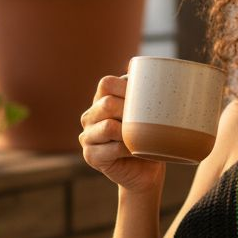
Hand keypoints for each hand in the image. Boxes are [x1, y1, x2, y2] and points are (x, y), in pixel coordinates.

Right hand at [79, 75, 164, 193]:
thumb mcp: (150, 114)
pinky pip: (110, 148)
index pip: (106, 83)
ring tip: (142, 138)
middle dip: (130, 111)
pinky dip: (127, 150)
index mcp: (102, 101)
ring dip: (129, 133)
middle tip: (148, 122)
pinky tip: (136, 152)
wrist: (146, 172)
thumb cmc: (150, 140)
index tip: (146, 99)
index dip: (126, 88)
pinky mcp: (90, 156)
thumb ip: (146, 92)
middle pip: (107, 103)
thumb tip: (142, 64)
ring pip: (108, 126)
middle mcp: (90, 116)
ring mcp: (87, 136)